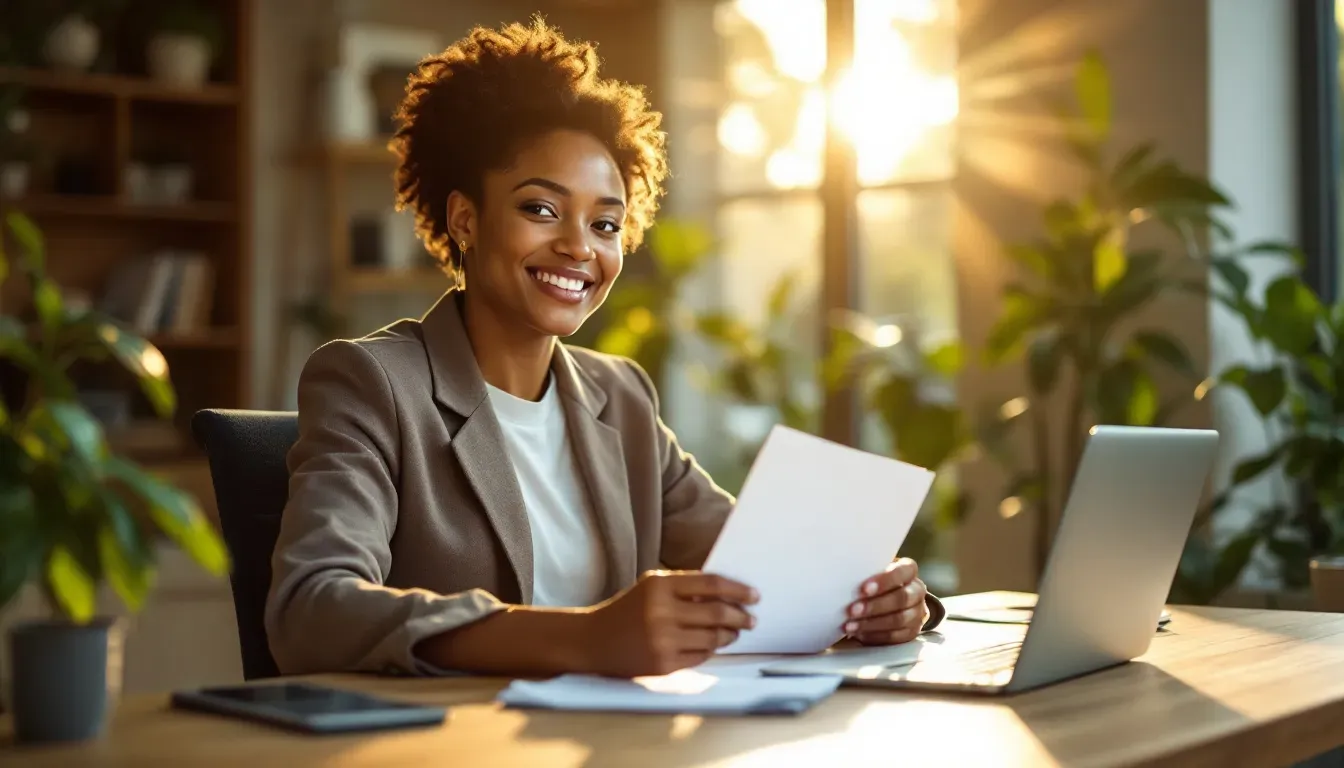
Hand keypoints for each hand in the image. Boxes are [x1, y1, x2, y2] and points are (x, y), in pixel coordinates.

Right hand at [579, 570, 758, 677]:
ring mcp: (662, 640)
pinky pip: (700, 656)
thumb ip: (684, 588)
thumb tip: (729, 595)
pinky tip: (711, 645)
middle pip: (717, 613)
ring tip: (734, 633)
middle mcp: (661, 611)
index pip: (711, 584)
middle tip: (751, 619)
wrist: (592, 641)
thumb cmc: (627, 610)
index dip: (738, 590)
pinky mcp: (663, 664)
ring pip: (712, 637)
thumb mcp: (651, 588)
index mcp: (659, 585)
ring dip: (729, 635)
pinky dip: (710, 650)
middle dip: (740, 616)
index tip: (754, 596)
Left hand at [842, 558, 927, 645]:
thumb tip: (842, 577)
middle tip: (852, 610)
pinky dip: (875, 636)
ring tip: (850, 625)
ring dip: (872, 623)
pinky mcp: (911, 632)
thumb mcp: (872, 572)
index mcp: (908, 570)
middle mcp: (917, 591)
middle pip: (902, 598)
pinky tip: (859, 634)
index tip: (863, 589)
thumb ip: (865, 573)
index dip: (885, 580)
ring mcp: (917, 613)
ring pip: (899, 619)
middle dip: (875, 605)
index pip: (904, 571)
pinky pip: (895, 637)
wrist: (889, 599)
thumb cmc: (874, 581)